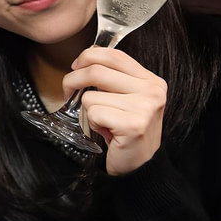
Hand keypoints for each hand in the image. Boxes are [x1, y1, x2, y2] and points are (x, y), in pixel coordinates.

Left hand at [65, 46, 167, 174]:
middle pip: (96, 71)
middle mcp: (152, 91)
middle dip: (72, 81)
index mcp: (151, 80)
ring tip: (104, 122)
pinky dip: (92, 124)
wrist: (140, 165)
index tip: (75, 67)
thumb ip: (112, 78)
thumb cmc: (125, 130)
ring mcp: (145, 108)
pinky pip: (93, 113)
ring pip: (91, 96)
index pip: (114, 55)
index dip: (88, 56)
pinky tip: (107, 132)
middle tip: (68, 92)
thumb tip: (83, 61)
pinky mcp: (133, 125)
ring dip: (88, 111)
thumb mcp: (126, 98)